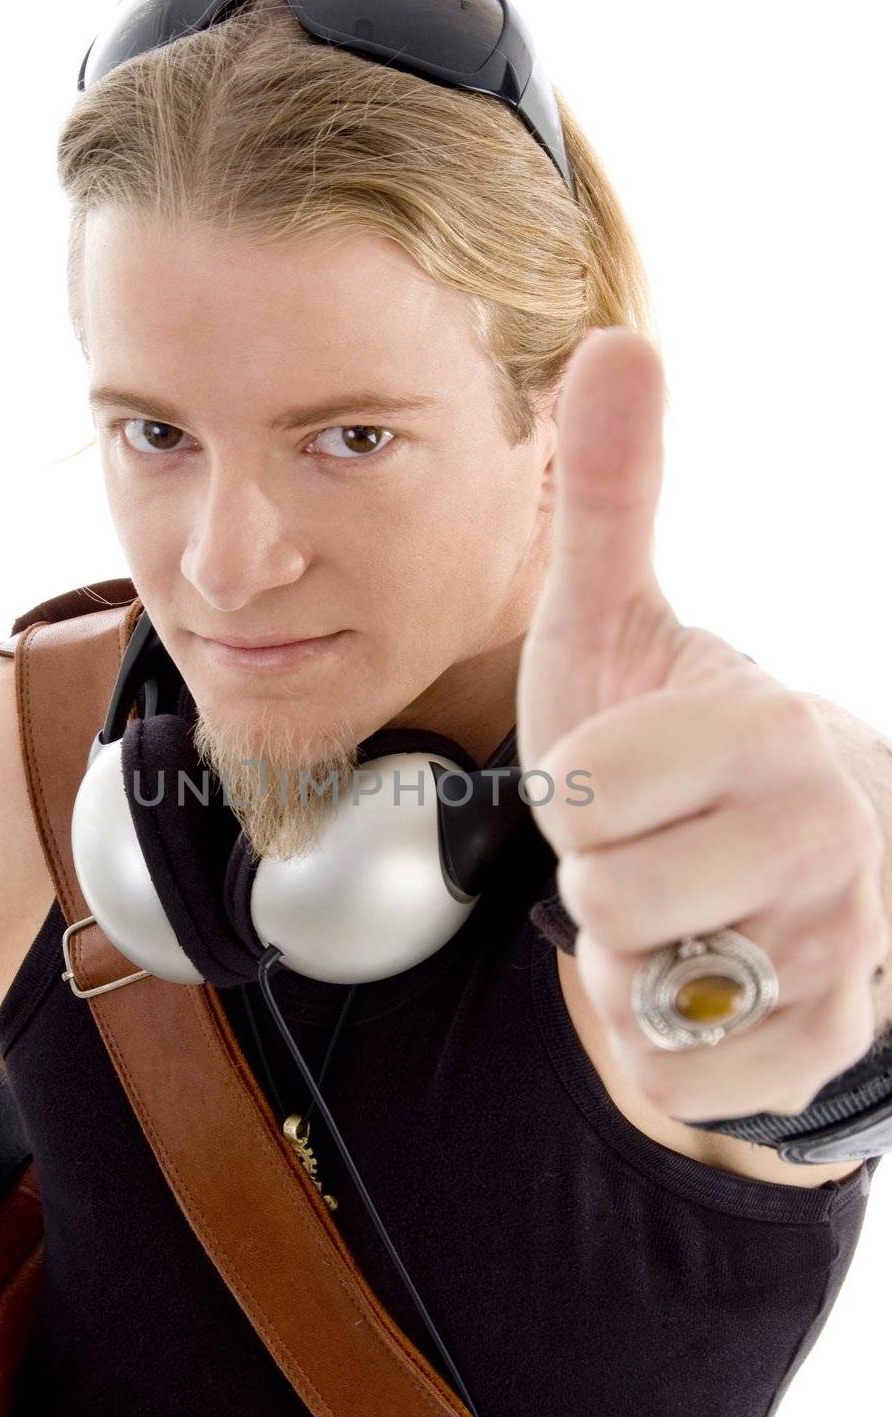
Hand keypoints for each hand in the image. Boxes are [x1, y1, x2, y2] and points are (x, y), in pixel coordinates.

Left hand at [516, 328, 888, 1121]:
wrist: (751, 847)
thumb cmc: (664, 736)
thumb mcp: (615, 619)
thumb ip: (613, 494)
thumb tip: (617, 340)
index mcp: (765, 722)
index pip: (588, 790)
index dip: (575, 792)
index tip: (625, 774)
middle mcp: (829, 828)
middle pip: (607, 893)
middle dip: (599, 877)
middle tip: (650, 845)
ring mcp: (841, 941)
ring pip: (643, 990)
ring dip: (629, 957)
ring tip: (678, 906)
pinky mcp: (829, 1035)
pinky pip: (682, 1076)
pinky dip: (658, 1040)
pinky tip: (701, 976)